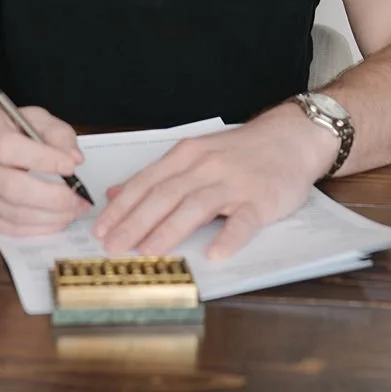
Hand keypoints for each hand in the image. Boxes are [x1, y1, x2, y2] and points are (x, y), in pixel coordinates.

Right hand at [0, 103, 89, 236]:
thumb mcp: (27, 116)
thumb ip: (55, 133)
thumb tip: (74, 159)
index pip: (9, 148)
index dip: (44, 160)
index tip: (71, 167)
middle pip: (12, 187)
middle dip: (53, 198)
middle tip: (79, 200)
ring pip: (11, 213)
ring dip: (48, 217)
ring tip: (70, 212)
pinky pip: (4, 227)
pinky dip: (33, 228)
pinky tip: (51, 220)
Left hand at [92, 105, 337, 259]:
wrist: (290, 138)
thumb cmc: (239, 151)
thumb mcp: (194, 154)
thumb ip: (158, 175)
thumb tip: (116, 194)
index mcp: (186, 155)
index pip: (146, 182)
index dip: (121, 207)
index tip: (100, 230)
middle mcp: (206, 166)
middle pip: (164, 195)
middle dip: (135, 222)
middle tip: (113, 247)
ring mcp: (234, 183)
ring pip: (196, 206)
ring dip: (170, 230)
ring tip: (148, 251)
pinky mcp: (261, 200)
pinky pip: (243, 220)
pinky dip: (229, 237)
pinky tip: (215, 254)